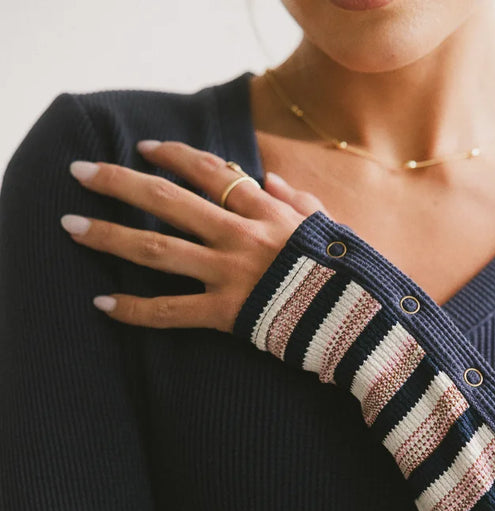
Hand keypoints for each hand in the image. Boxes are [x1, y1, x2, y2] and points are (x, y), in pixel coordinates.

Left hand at [61, 140, 330, 331]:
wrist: (365, 318)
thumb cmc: (351, 274)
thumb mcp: (329, 226)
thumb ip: (297, 201)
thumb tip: (269, 180)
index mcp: (267, 211)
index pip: (211, 172)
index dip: (174, 156)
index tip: (144, 148)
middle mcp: (241, 235)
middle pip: (167, 200)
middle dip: (119, 184)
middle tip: (81, 173)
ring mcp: (231, 273)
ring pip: (157, 249)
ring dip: (109, 235)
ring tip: (71, 226)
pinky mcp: (228, 314)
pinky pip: (171, 310)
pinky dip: (135, 309)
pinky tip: (103, 304)